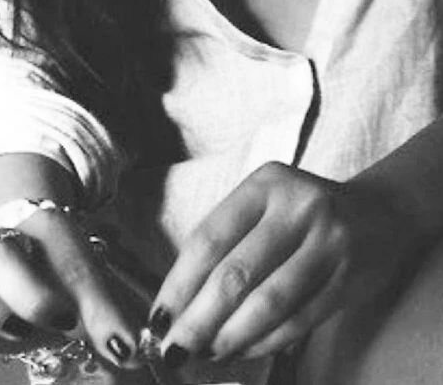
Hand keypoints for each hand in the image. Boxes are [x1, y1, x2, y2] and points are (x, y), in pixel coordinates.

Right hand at [0, 207, 143, 368]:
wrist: (32, 246)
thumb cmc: (65, 270)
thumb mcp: (95, 287)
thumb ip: (109, 316)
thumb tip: (125, 353)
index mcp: (51, 227)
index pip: (72, 260)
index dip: (97, 305)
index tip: (120, 345)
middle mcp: (6, 237)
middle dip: (31, 297)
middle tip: (64, 323)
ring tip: (16, 331)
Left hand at [149, 162, 409, 365]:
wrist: (378, 212)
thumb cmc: (301, 212)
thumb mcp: (263, 205)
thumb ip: (227, 241)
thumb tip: (181, 301)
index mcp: (265, 183)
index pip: (209, 237)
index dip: (180, 282)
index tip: (158, 316)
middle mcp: (298, 206)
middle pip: (236, 273)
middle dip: (198, 319)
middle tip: (174, 348)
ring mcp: (329, 241)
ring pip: (269, 302)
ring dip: (231, 335)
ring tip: (206, 352)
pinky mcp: (350, 277)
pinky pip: (300, 319)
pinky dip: (266, 341)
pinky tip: (243, 349)